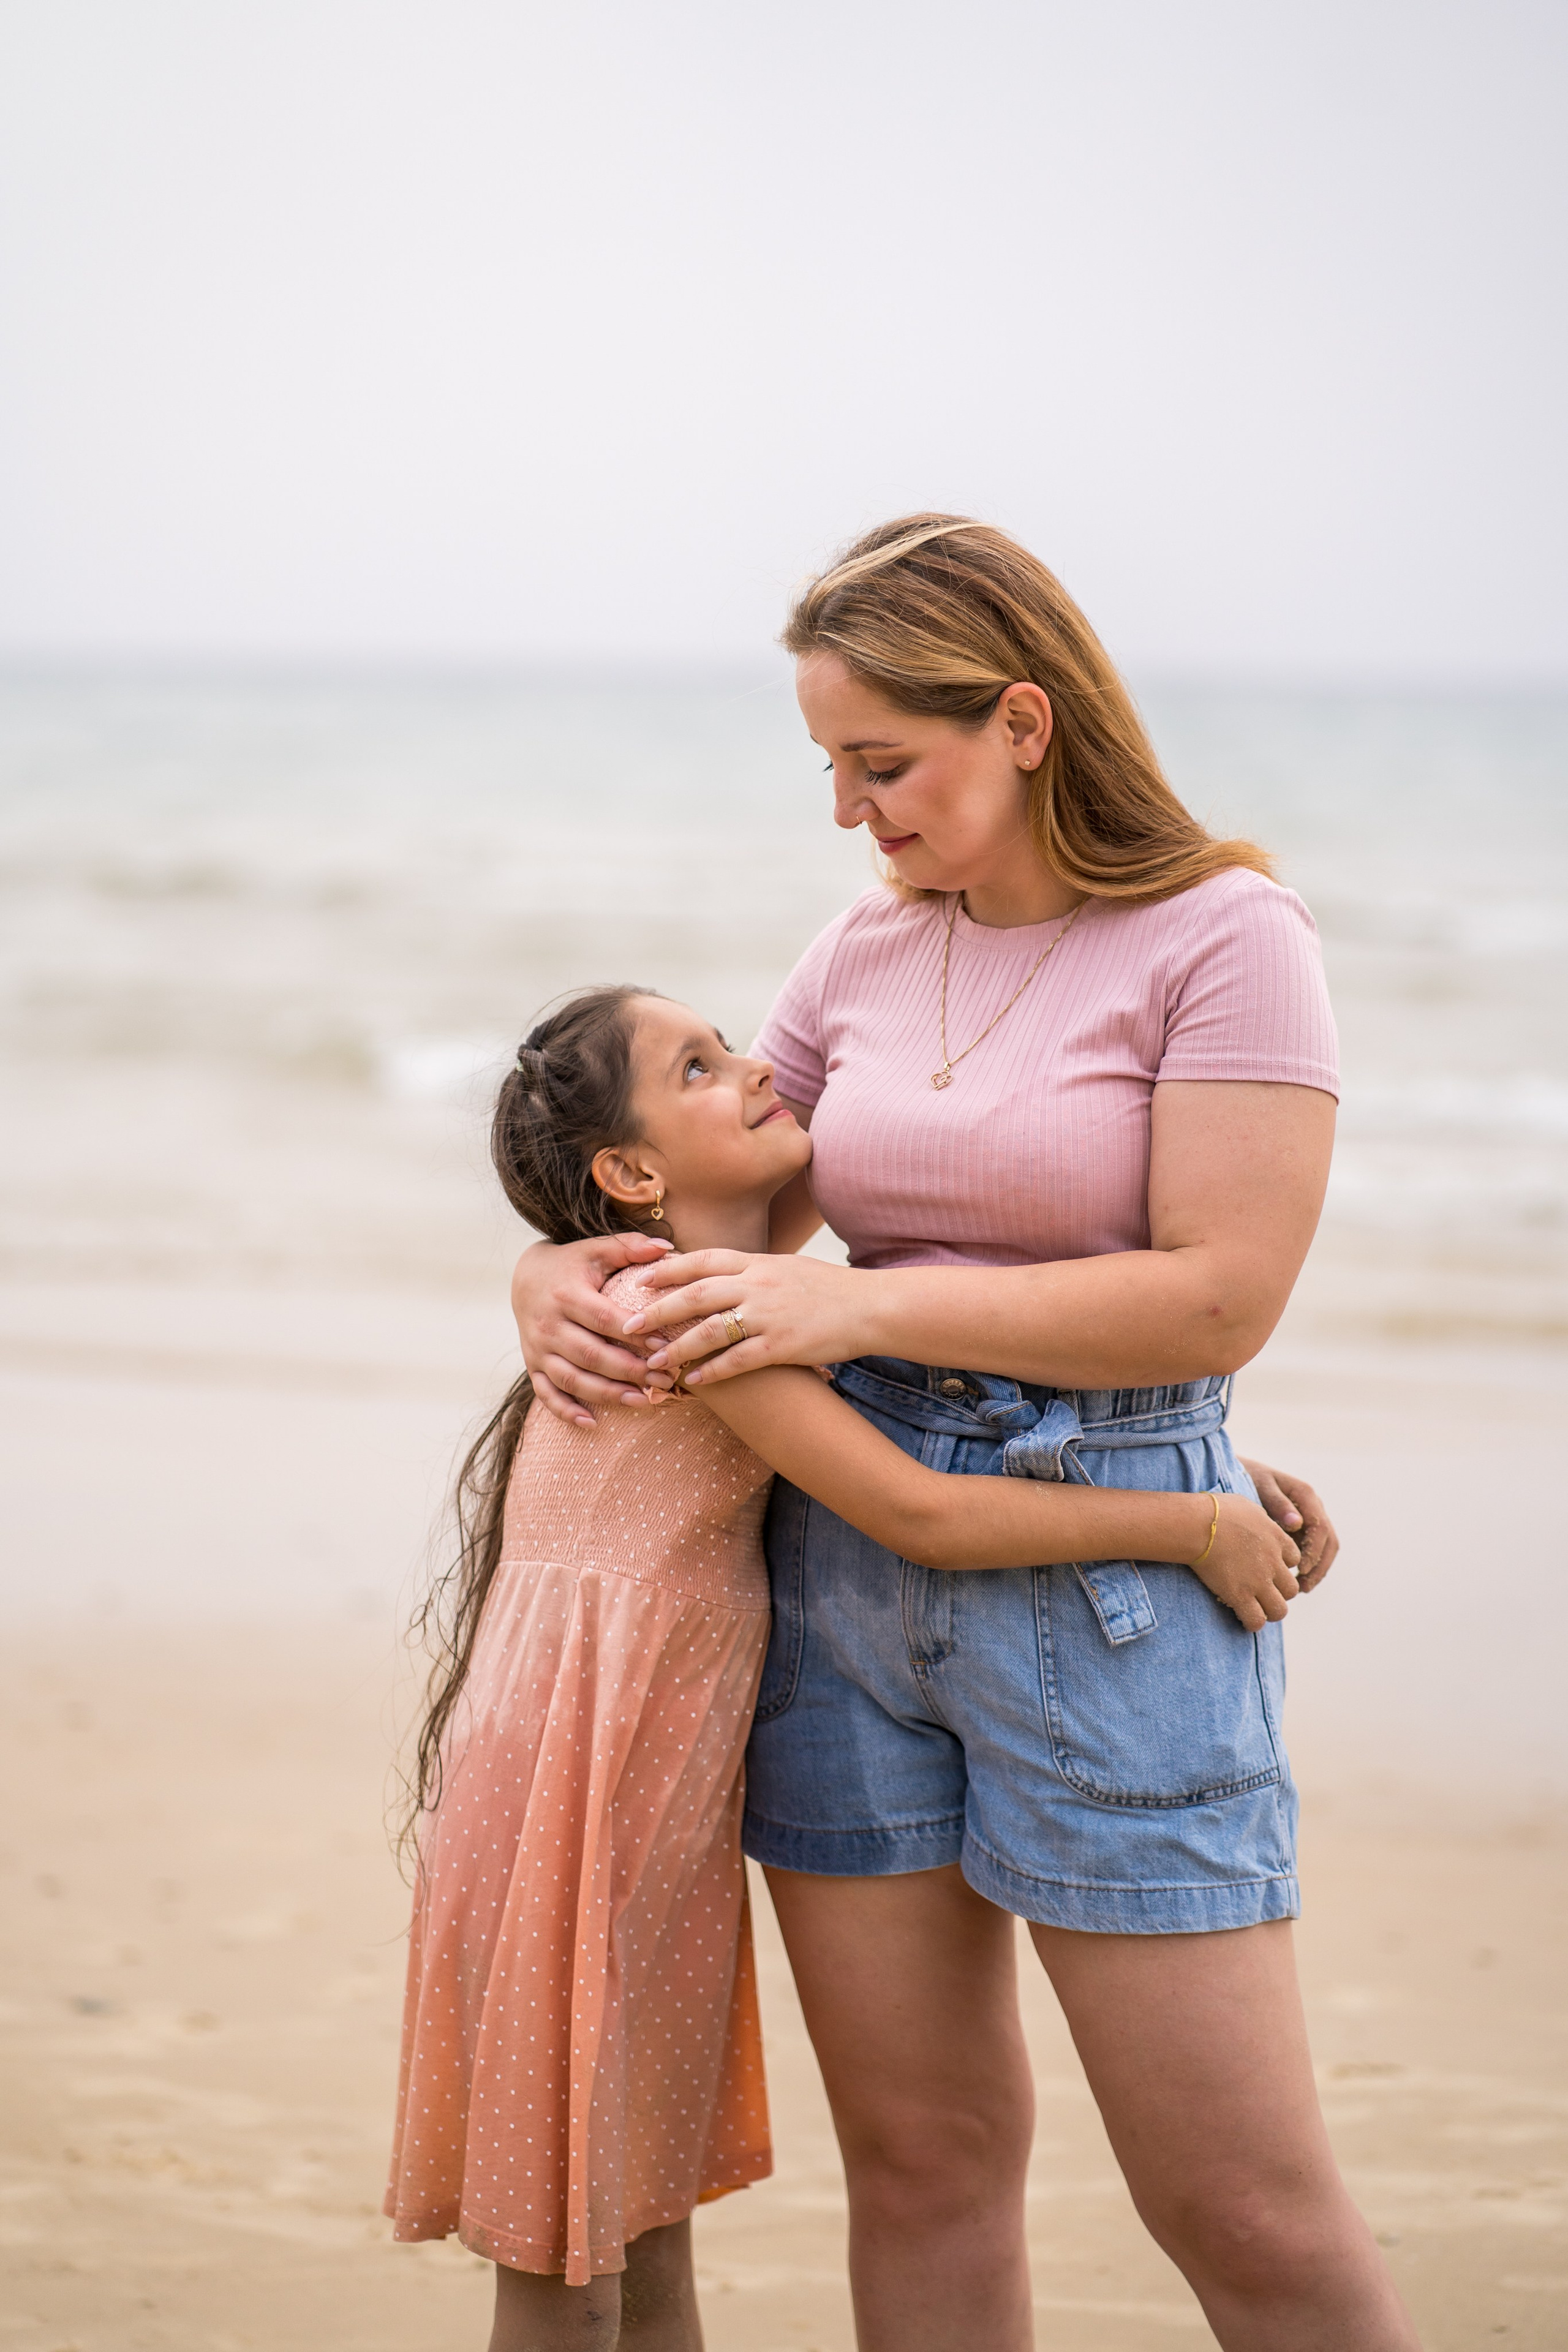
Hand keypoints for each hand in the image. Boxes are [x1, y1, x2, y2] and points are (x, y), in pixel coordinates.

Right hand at [511, 1233, 675, 1426]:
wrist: (524, 1276)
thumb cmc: (571, 1264)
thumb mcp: (596, 1249)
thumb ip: (630, 1247)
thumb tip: (667, 1246)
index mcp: (565, 1294)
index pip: (604, 1320)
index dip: (634, 1335)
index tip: (665, 1346)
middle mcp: (548, 1324)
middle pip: (591, 1354)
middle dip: (629, 1370)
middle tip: (665, 1379)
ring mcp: (537, 1349)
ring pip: (572, 1378)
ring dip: (607, 1394)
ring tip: (642, 1401)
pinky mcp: (532, 1365)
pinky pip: (546, 1393)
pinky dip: (566, 1411)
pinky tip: (592, 1422)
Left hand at [623, 1249, 873, 1385]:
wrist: (870, 1306)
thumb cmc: (827, 1289)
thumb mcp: (786, 1267)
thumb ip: (751, 1271)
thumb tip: (718, 1274)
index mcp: (758, 1261)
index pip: (703, 1260)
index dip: (668, 1270)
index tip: (639, 1280)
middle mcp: (759, 1284)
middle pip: (696, 1293)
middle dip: (658, 1310)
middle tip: (628, 1326)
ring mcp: (770, 1314)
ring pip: (710, 1329)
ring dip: (677, 1347)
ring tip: (653, 1363)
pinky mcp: (782, 1345)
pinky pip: (738, 1360)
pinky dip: (712, 1371)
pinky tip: (693, 1382)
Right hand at [1191, 1494, 1301, 1630]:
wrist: (1199, 1524)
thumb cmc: (1217, 1510)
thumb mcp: (1248, 1507)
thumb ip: (1260, 1519)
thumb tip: (1256, 1521)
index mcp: (1277, 1539)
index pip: (1294, 1559)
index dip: (1281, 1565)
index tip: (1267, 1565)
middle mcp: (1273, 1563)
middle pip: (1291, 1589)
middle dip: (1279, 1592)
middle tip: (1263, 1591)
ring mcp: (1258, 1581)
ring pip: (1280, 1610)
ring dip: (1270, 1611)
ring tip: (1256, 1609)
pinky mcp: (1240, 1595)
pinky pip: (1256, 1620)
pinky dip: (1252, 1622)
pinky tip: (1243, 1617)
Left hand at [1238, 1458, 1338, 1592]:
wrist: (1242, 1473)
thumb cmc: (1249, 1477)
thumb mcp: (1260, 1486)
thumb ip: (1277, 1503)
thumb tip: (1297, 1523)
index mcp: (1305, 1495)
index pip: (1320, 1527)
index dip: (1313, 1550)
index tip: (1299, 1569)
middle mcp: (1313, 1507)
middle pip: (1328, 1541)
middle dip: (1319, 1566)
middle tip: (1303, 1587)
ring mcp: (1311, 1518)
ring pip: (1325, 1549)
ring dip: (1316, 1570)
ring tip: (1300, 1589)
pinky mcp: (1303, 1529)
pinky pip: (1313, 1551)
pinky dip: (1308, 1567)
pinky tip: (1294, 1582)